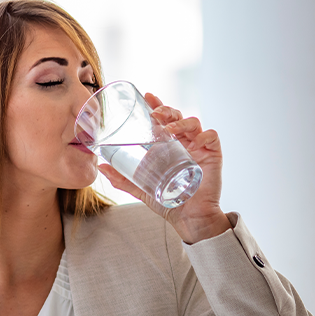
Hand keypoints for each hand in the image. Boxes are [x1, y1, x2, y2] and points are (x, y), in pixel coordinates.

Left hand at [98, 93, 230, 243]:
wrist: (189, 219)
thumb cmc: (168, 201)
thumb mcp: (141, 188)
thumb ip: (122, 179)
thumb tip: (101, 168)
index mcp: (169, 145)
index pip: (164, 119)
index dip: (157, 105)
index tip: (147, 96)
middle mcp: (184, 142)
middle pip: (178, 116)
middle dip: (167, 111)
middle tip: (155, 115)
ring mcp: (199, 147)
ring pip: (194, 123)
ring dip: (181, 121)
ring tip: (170, 129)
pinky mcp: (213, 155)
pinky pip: (212, 137)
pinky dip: (204, 135)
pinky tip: (195, 141)